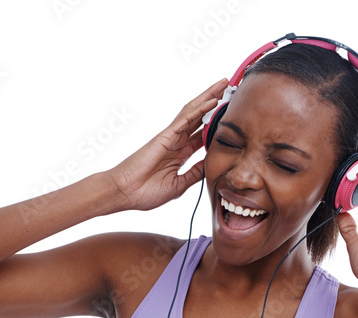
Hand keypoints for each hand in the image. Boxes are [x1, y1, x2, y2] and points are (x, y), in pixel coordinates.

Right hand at [106, 78, 229, 212]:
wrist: (126, 193)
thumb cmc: (146, 192)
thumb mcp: (178, 185)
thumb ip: (194, 174)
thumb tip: (210, 166)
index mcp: (179, 155)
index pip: (201, 135)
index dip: (215, 126)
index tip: (231, 118)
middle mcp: (176, 142)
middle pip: (199, 118)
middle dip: (215, 104)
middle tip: (231, 90)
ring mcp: (171, 137)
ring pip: (193, 112)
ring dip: (209, 97)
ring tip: (224, 84)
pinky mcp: (165, 136)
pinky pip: (185, 119)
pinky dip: (199, 109)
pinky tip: (212, 100)